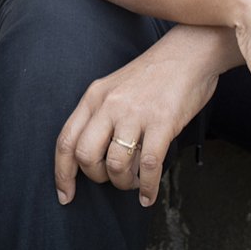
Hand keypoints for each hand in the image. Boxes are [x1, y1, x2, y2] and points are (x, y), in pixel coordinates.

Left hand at [54, 32, 222, 207]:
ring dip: (124, 183)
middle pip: (86, 156)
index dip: (62, 173)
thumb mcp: (115, 89)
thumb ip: (101, 116)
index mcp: (94, 97)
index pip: (66, 140)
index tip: (66, 196)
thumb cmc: (153, 76)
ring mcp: (135, 113)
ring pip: (116, 164)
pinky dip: (147, 187)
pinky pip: (148, 165)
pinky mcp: (162, 122)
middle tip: (113, 179)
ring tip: (134, 182)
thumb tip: (95, 156)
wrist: (188, 54)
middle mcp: (109, 105)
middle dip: (97, 177)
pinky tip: (148, 195)